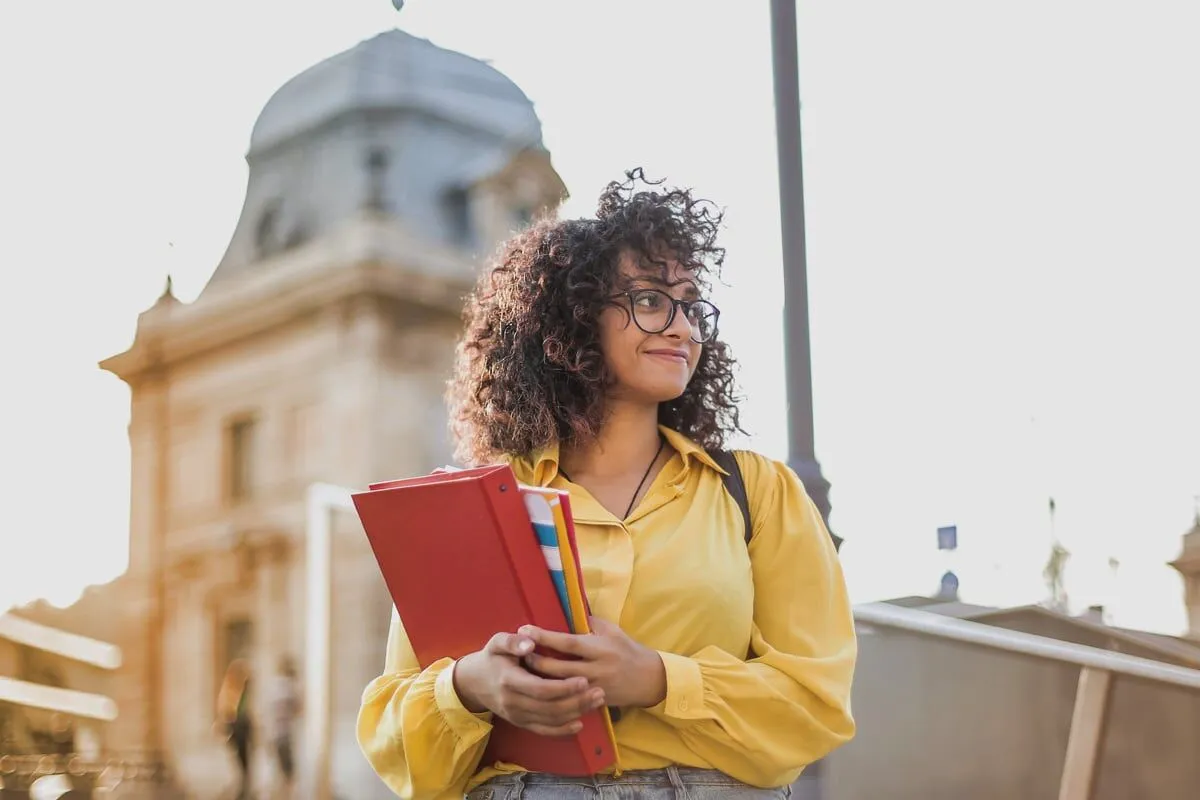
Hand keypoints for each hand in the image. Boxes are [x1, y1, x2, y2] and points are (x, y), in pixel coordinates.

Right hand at [453, 631, 605, 736]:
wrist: (474, 682)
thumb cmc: (492, 658)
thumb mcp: (497, 642)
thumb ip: (513, 641)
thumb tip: (530, 642)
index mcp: (509, 680)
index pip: (541, 689)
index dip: (564, 688)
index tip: (584, 680)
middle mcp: (513, 702)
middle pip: (550, 708)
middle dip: (577, 702)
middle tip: (599, 692)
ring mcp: (517, 715)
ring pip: (550, 720)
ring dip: (576, 713)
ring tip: (596, 702)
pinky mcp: (520, 723)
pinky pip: (543, 730)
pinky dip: (562, 730)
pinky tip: (579, 723)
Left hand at [519, 618, 666, 708]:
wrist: (648, 679)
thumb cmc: (628, 650)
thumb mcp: (612, 631)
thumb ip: (590, 623)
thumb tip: (568, 611)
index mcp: (599, 648)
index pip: (567, 642)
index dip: (545, 637)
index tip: (525, 629)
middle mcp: (596, 669)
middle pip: (559, 668)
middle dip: (536, 661)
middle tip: (518, 653)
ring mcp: (594, 688)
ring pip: (560, 687)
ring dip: (540, 679)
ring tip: (522, 671)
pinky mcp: (593, 702)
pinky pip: (569, 700)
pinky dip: (552, 695)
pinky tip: (538, 690)